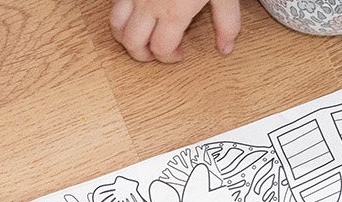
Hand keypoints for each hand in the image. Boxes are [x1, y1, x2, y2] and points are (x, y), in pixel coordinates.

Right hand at [109, 0, 238, 60]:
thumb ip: (226, 20)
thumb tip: (226, 46)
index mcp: (174, 12)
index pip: (161, 49)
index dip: (169, 57)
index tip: (178, 53)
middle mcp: (149, 5)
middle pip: (133, 44)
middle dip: (143, 54)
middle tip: (155, 51)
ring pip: (116, 26)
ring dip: (125, 36)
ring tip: (139, 35)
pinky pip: (114, 4)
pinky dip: (120, 13)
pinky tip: (133, 12)